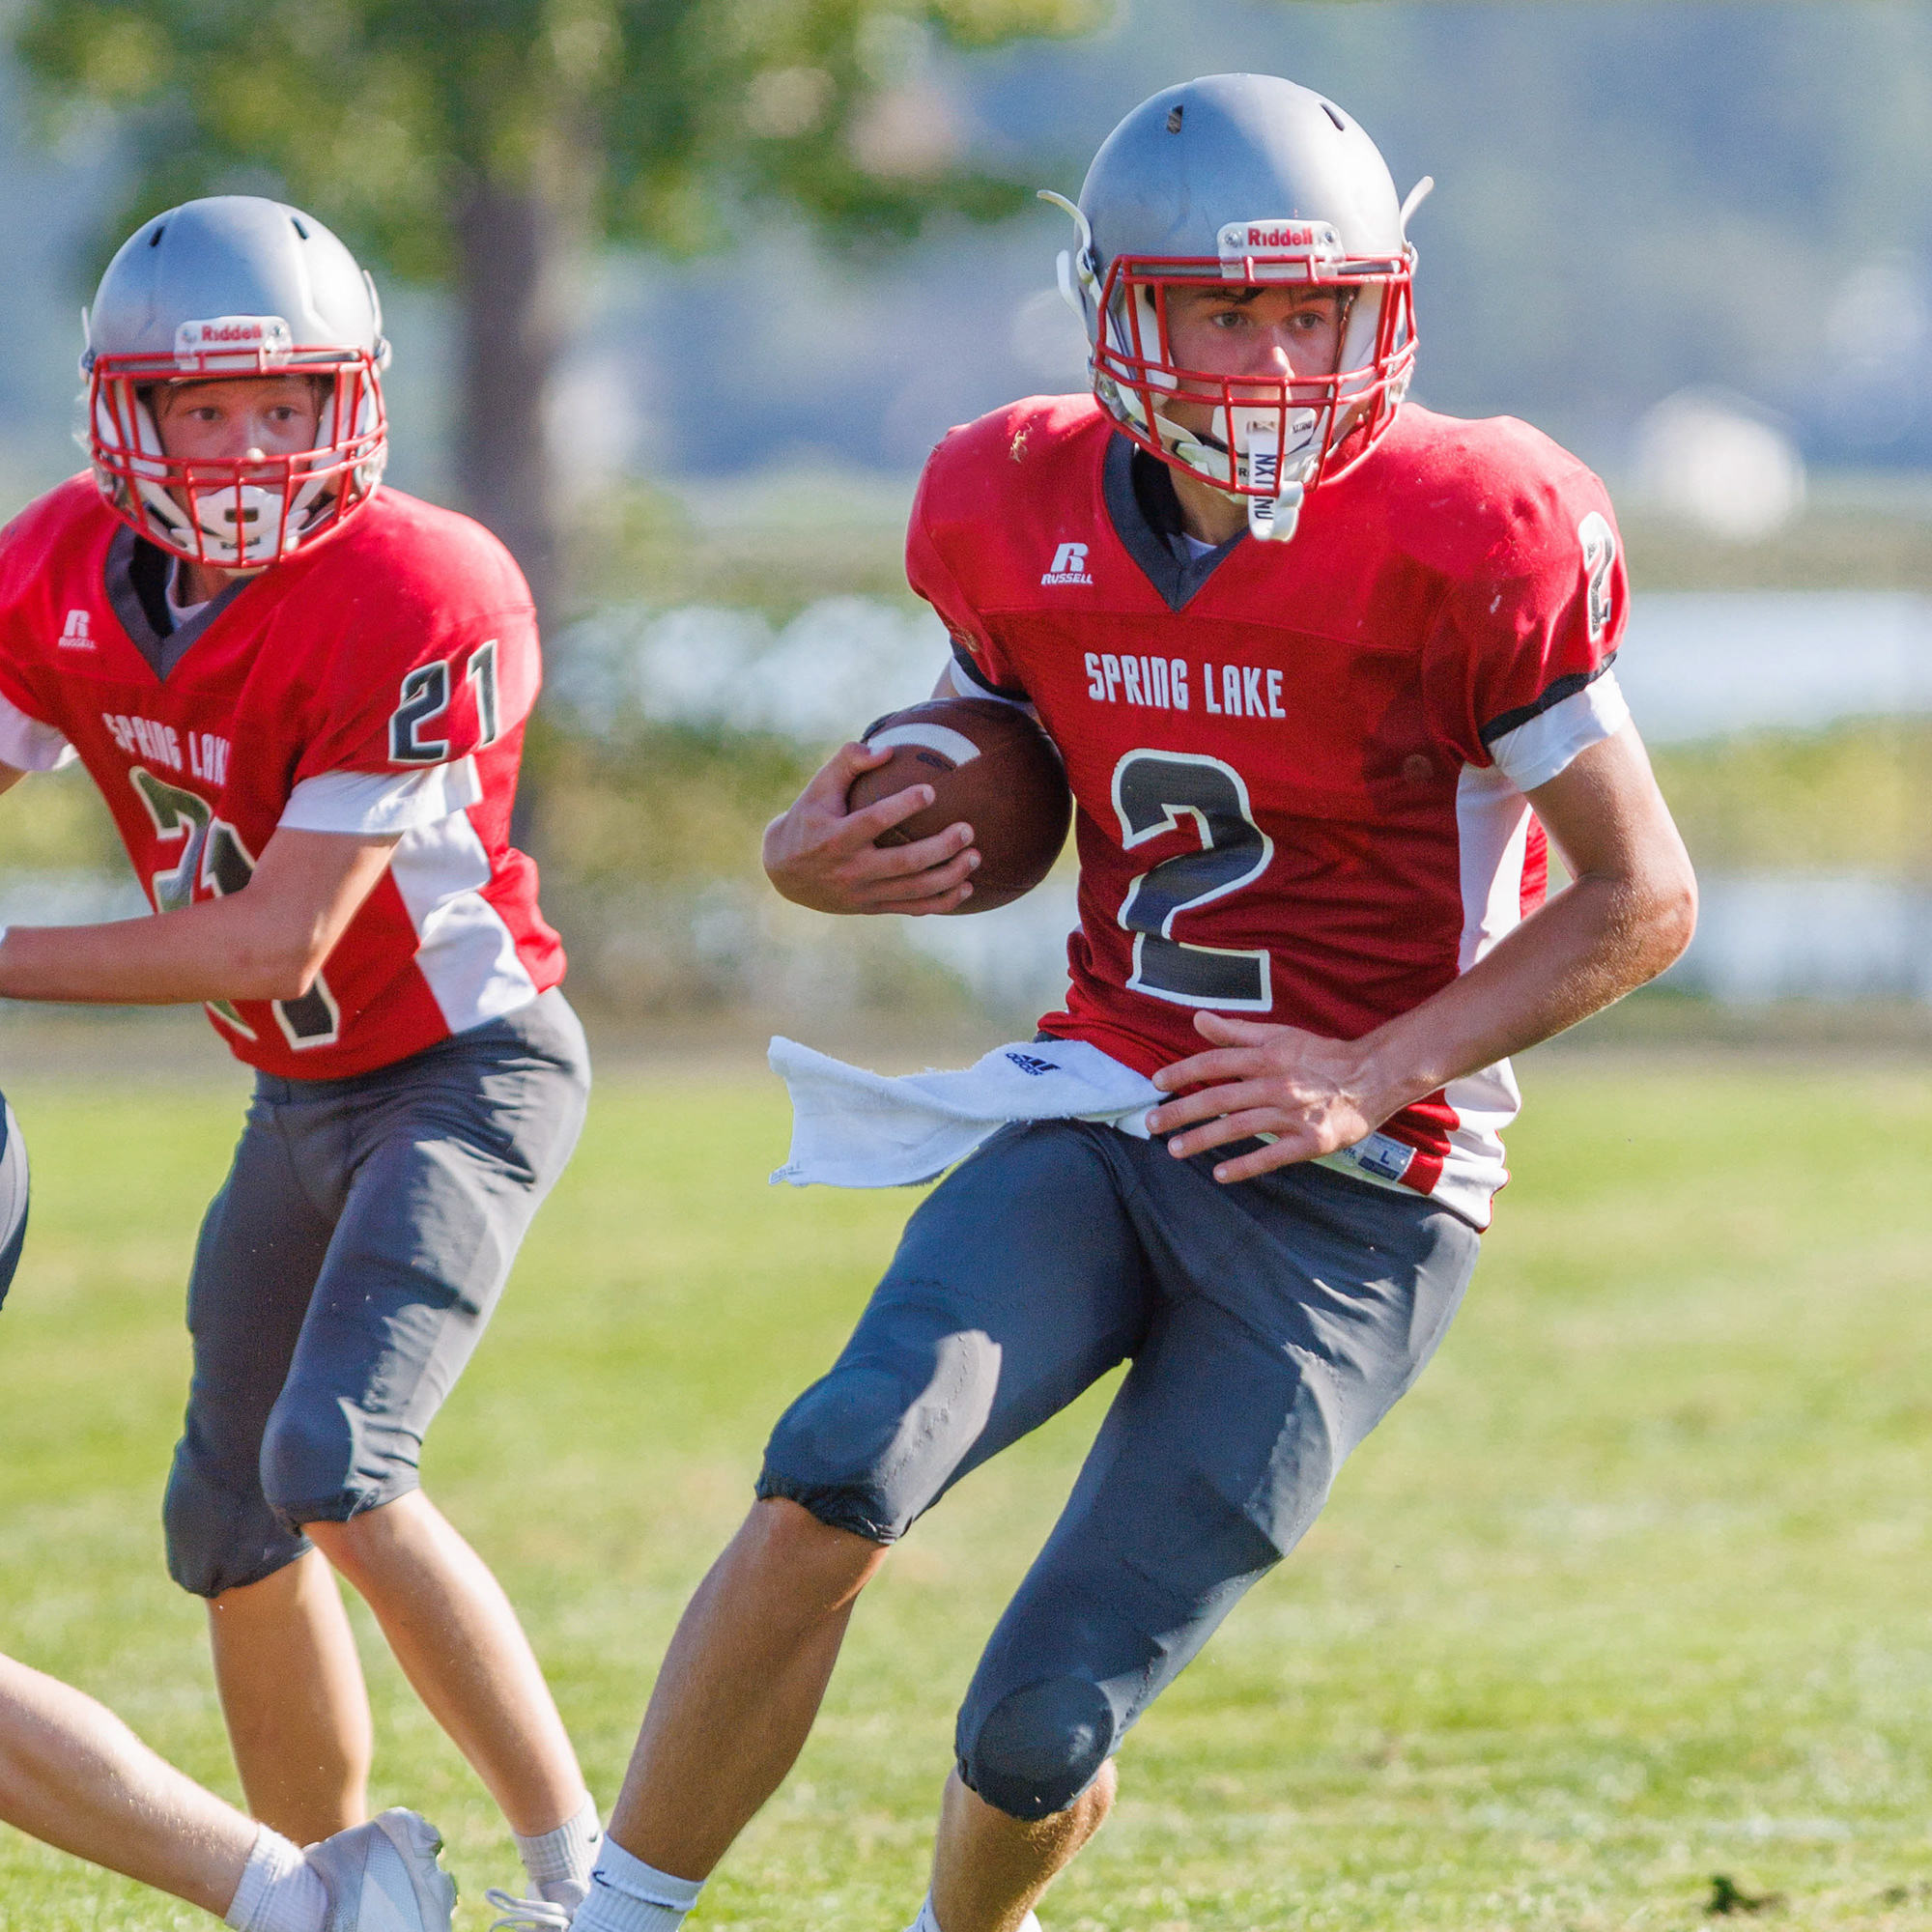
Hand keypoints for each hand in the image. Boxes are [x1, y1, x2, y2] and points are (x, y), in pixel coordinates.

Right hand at [763, 740, 978, 914]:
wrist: (784, 872)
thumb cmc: (809, 818)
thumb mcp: (818, 787)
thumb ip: (848, 761)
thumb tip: (887, 749)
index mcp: (836, 837)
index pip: (873, 821)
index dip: (903, 806)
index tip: (931, 791)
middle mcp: (851, 869)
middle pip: (904, 862)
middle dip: (941, 847)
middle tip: (968, 829)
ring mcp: (864, 893)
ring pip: (914, 889)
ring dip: (949, 875)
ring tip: (976, 856)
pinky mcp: (873, 907)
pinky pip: (913, 909)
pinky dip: (942, 902)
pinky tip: (967, 887)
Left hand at [1145, 1012, 1399, 1183]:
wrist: (1374, 1077)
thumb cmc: (1322, 1056)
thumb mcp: (1281, 1036)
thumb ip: (1236, 1033)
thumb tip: (1197, 1019)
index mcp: (1268, 1057)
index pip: (1216, 1063)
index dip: (1183, 1072)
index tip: (1156, 1084)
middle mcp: (1277, 1084)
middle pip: (1220, 1098)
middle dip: (1182, 1112)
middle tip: (1151, 1125)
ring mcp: (1294, 1114)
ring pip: (1240, 1128)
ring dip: (1203, 1139)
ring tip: (1175, 1149)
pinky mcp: (1311, 1141)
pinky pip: (1272, 1156)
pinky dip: (1245, 1165)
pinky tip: (1219, 1173)